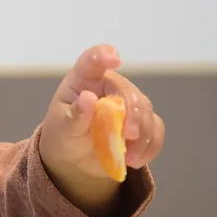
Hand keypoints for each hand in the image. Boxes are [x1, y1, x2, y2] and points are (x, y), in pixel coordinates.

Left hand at [39, 44, 164, 216]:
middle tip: (128, 136)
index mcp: (84, 80)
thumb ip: (75, 116)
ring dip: (142, 135)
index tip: (114, 59)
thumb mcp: (61, 128)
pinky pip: (155, 130)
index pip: (92, 60)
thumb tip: (88, 98)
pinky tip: (136, 160)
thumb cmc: (63, 134)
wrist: (74, 159)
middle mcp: (109, 87)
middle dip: (133, 113)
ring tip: (128, 157)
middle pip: (128, 92)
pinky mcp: (142, 123)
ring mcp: (128, 104)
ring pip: (145, 111)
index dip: (103, 55)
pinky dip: (150, 146)